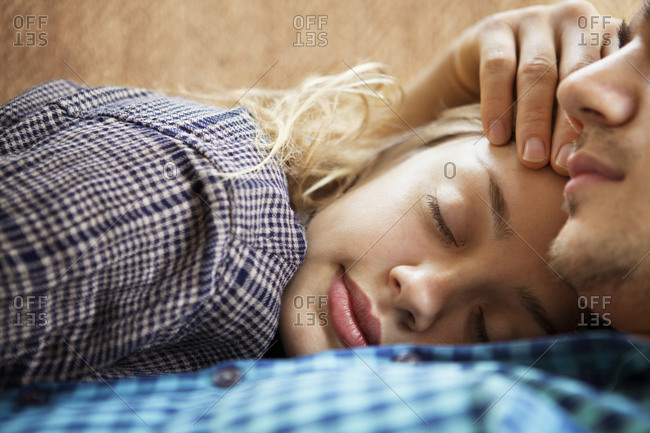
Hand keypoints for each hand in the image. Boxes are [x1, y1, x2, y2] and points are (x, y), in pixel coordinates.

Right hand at [453, 0, 620, 173]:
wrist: (482, 66)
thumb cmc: (539, 95)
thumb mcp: (567, 100)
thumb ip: (584, 116)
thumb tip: (592, 164)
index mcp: (604, 37)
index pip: (607, 77)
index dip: (599, 117)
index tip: (588, 157)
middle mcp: (575, 21)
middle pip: (575, 75)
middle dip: (568, 125)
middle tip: (559, 165)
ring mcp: (535, 20)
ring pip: (537, 72)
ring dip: (533, 120)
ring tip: (530, 158)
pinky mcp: (496, 28)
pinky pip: (498, 68)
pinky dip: (497, 106)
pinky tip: (496, 137)